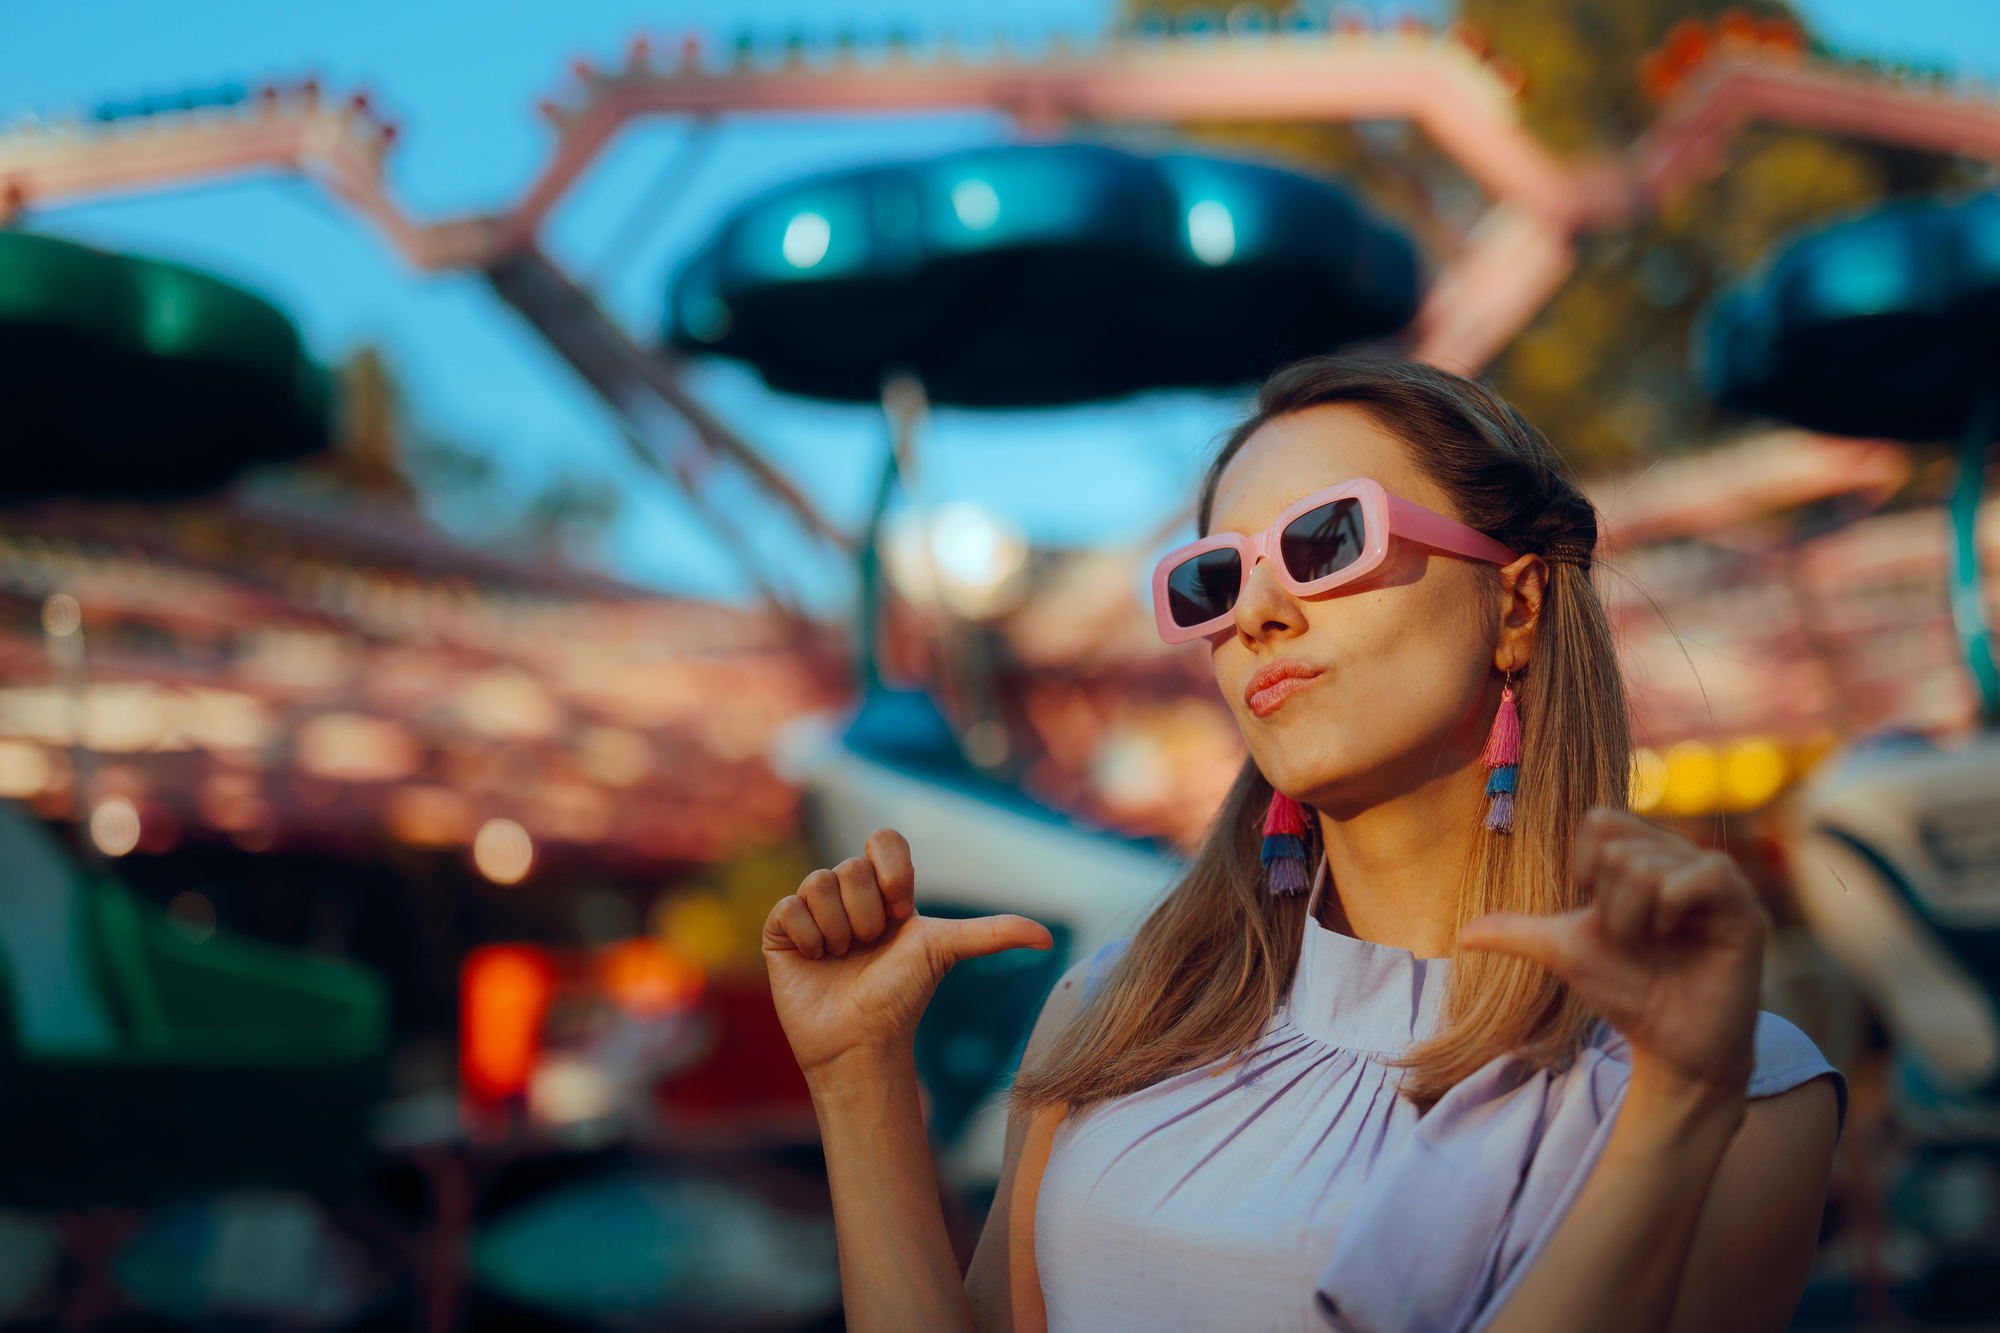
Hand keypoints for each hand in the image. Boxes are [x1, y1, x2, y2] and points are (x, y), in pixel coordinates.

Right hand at [762, 828, 1053, 1081]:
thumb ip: (994, 934)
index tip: (902, 911)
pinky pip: (788, 907)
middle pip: (851, 868)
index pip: (884, 840)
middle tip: (868, 949)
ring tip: (842, 958)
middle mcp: (849, 894)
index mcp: (886, 891)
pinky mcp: (780, 930)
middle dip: (867, 916)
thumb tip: (1050, 938)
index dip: (891, 872)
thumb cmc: (904, 998)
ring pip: (818, 884)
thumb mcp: (946, 953)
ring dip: (837, 930)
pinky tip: (815, 961)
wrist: (861, 1043)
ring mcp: (812, 910)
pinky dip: (807, 938)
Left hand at [1459, 808, 1766, 1093]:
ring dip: (1635, 915)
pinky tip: (1676, 934)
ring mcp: (1716, 881)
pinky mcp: (1745, 908)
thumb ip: (1518, 932)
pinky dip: (1675, 905)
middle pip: (1618, 847)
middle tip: (1631, 937)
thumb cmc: (1625, 991)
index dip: (1585, 867)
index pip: (1599, 821)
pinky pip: (1707, 872)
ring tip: (1653, 942)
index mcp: (1642, 857)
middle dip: (1609, 905)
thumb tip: (1460, 935)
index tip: (1596, 908)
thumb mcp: (1564, 952)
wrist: (1670, 1046)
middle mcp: (1681, 859)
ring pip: (1650, 864)